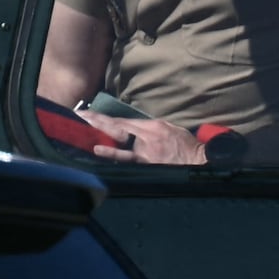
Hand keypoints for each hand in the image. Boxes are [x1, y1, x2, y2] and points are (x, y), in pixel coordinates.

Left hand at [70, 112, 206, 166]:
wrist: (198, 162)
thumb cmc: (187, 146)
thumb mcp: (172, 129)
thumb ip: (154, 127)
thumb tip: (137, 128)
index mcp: (152, 126)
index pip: (123, 121)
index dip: (104, 118)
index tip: (88, 113)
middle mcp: (145, 136)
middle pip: (116, 127)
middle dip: (96, 120)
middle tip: (79, 115)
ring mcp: (144, 151)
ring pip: (118, 141)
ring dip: (100, 133)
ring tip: (84, 127)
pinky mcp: (146, 164)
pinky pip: (126, 158)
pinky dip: (112, 154)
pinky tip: (98, 150)